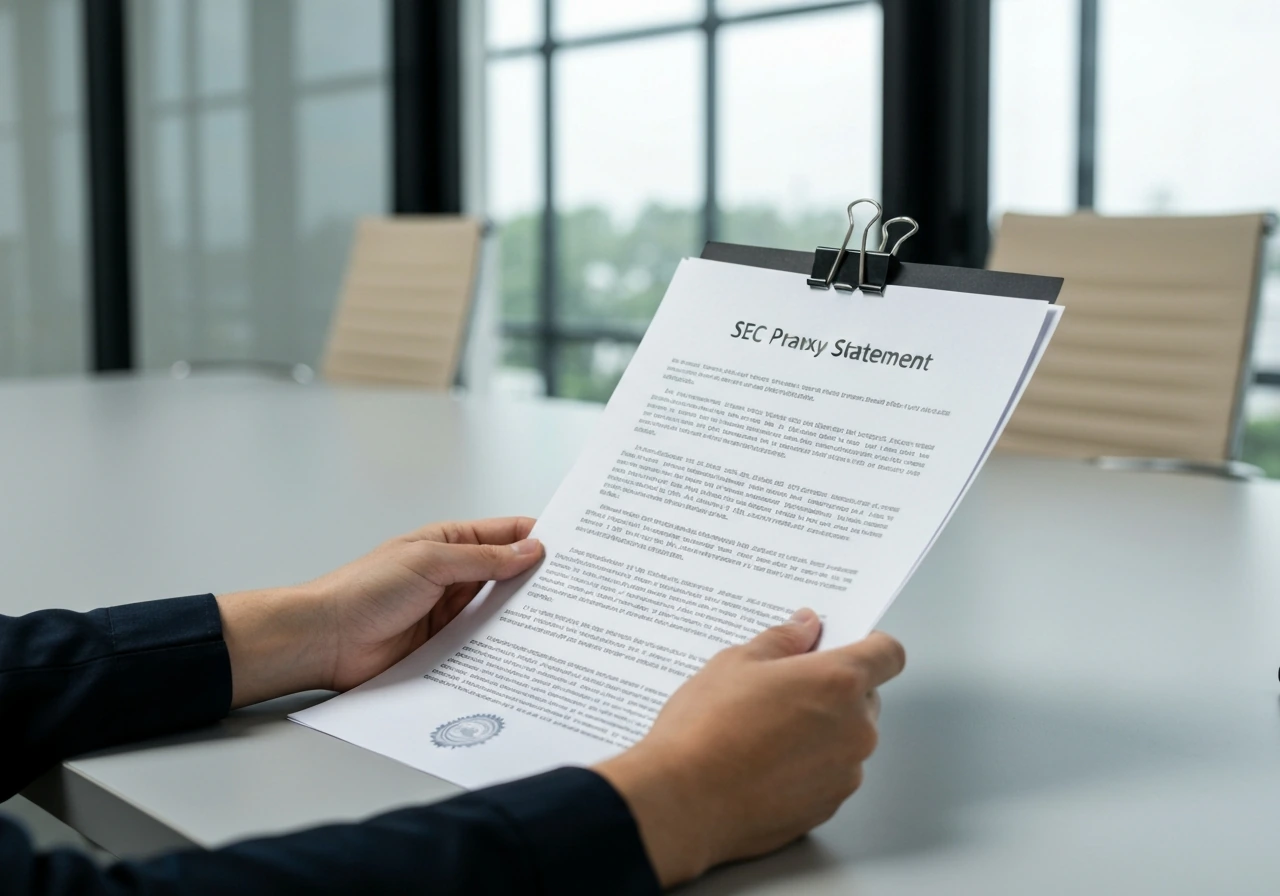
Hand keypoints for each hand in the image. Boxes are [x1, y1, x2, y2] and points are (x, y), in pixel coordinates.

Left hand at [216, 517, 543, 706]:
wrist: (325, 641)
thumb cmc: (363, 591)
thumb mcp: (430, 562)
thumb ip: (482, 559)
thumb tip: (530, 549)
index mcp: (451, 543)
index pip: (507, 534)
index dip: (540, 538)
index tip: (575, 547)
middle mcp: (455, 576)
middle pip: (510, 575)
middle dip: (540, 580)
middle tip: (579, 590)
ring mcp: (451, 613)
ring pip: (501, 612)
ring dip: (524, 617)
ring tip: (562, 624)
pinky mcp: (447, 647)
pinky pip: (484, 643)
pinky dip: (503, 646)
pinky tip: (525, 652)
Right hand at [594, 609, 904, 887]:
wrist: (684, 802)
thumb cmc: (705, 730)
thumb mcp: (736, 662)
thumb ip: (782, 641)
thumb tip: (804, 627)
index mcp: (839, 682)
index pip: (888, 654)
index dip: (867, 645)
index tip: (840, 646)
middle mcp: (855, 729)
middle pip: (865, 697)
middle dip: (833, 690)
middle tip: (783, 688)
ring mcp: (845, 773)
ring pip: (846, 738)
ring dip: (821, 730)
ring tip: (764, 731)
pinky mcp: (827, 808)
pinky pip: (829, 774)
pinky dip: (807, 766)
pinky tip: (763, 763)